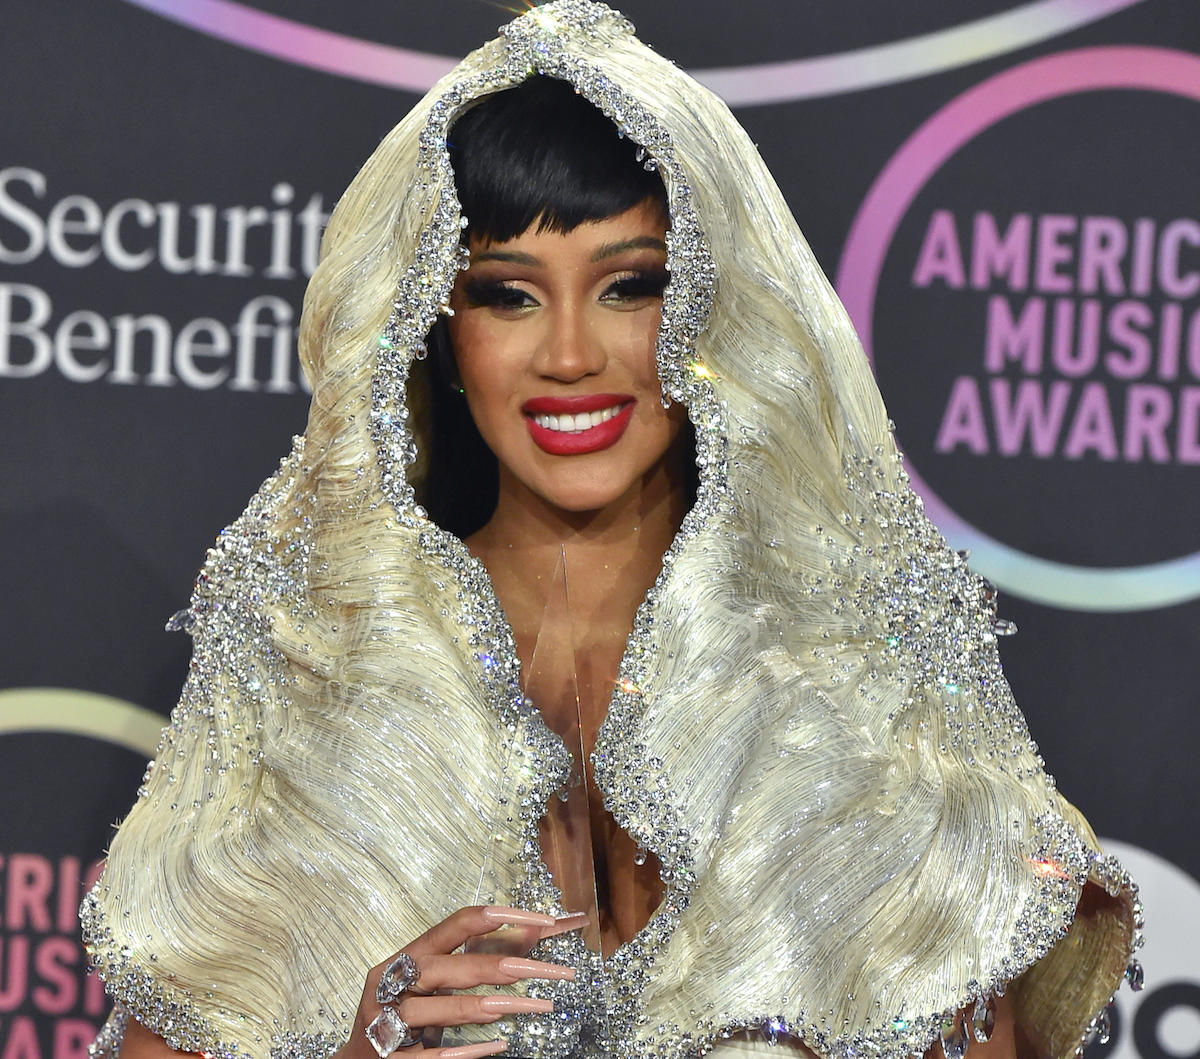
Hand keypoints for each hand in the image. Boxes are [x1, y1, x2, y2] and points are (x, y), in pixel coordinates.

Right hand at [341, 905, 586, 1058]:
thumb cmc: (402, 1013)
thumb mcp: (432, 982)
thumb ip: (475, 957)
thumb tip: (534, 933)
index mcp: (405, 956)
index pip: (456, 923)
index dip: (501, 916)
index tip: (544, 919)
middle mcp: (391, 983)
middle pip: (451, 966)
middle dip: (503, 966)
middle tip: (550, 970)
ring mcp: (385, 1021)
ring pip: (440, 1010)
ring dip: (489, 1007)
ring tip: (531, 1005)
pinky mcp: (388, 1058)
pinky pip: (432, 1054)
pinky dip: (467, 1050)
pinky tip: (499, 1046)